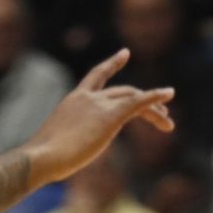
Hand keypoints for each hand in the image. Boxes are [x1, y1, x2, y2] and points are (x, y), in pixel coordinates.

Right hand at [21, 51, 174, 184]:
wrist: (42, 157)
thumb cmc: (42, 159)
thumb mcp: (56, 146)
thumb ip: (65, 144)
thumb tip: (64, 156)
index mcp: (73, 100)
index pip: (96, 76)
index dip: (112, 64)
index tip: (125, 53)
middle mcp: (88, 97)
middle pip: (123, 92)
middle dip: (143, 101)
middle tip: (162, 113)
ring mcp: (99, 105)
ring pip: (134, 98)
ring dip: (154, 109)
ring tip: (169, 124)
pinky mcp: (111, 116)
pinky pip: (139, 102)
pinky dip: (156, 96)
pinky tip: (170, 93)